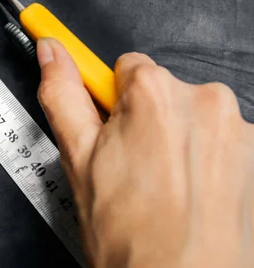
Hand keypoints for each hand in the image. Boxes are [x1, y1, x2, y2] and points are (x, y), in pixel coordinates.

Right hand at [36, 38, 253, 267]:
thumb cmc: (131, 235)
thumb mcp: (78, 156)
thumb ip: (62, 92)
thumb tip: (52, 52)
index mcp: (155, 92)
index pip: (128, 67)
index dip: (114, 103)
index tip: (113, 128)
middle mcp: (205, 100)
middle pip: (162, 91)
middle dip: (146, 120)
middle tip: (135, 166)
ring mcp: (239, 131)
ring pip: (192, 116)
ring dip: (179, 139)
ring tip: (165, 186)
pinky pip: (221, 141)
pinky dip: (207, 159)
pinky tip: (193, 193)